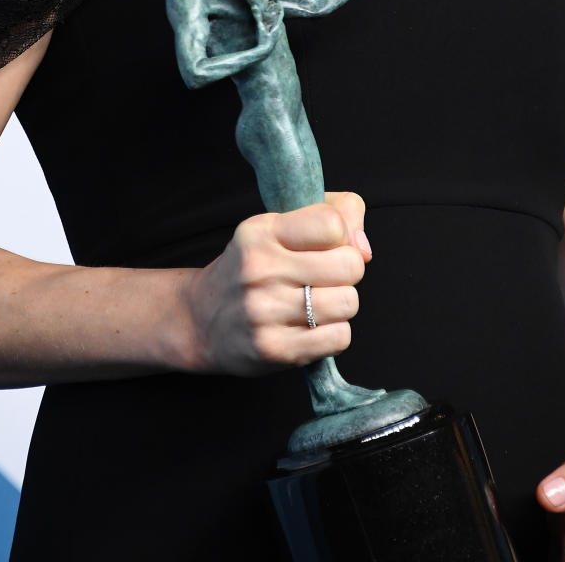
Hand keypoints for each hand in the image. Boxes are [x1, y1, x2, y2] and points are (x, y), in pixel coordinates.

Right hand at [181, 192, 370, 375]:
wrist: (200, 319)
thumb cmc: (250, 269)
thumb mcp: (277, 228)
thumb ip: (330, 215)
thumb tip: (364, 247)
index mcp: (262, 230)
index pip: (333, 223)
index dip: (343, 236)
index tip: (329, 247)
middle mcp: (261, 267)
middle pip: (350, 265)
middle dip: (347, 272)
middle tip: (325, 278)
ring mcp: (265, 310)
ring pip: (349, 302)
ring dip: (341, 305)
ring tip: (316, 304)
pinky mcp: (274, 349)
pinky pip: (339, 337)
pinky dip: (334, 333)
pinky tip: (312, 328)